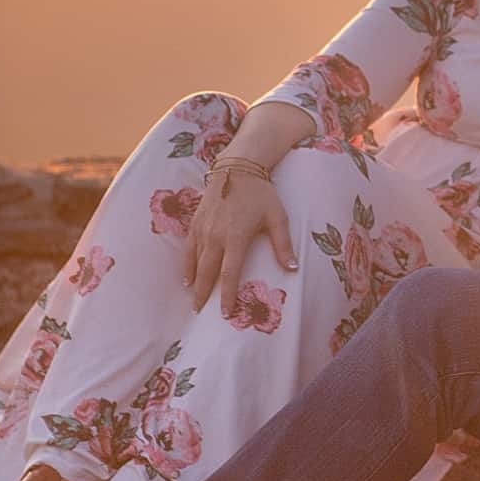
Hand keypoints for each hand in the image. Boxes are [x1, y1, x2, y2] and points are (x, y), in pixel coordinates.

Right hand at [187, 169, 295, 315]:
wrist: (236, 168)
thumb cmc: (261, 194)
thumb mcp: (278, 217)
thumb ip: (283, 244)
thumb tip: (293, 269)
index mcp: (236, 237)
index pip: (229, 273)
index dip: (227, 294)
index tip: (225, 312)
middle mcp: (216, 235)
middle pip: (207, 271)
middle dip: (204, 293)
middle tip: (201, 312)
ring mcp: (203, 229)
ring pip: (195, 261)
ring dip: (194, 282)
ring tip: (194, 299)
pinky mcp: (195, 222)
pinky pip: (189, 248)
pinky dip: (187, 264)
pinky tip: (187, 277)